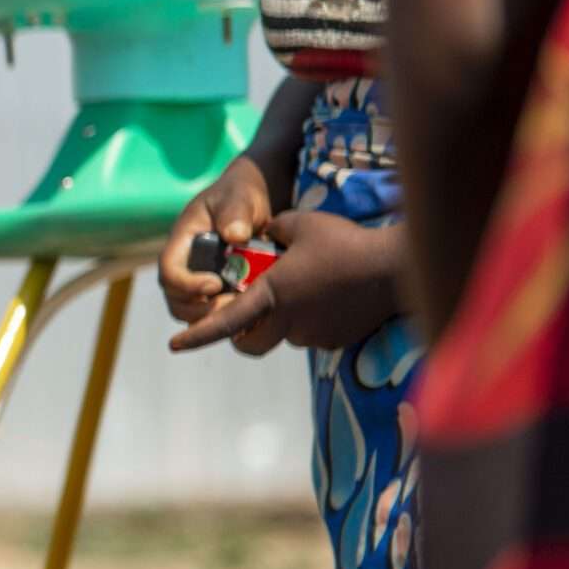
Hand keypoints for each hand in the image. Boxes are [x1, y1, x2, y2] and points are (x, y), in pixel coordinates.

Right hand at [160, 157, 274, 325]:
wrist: (250, 201)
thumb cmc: (240, 195)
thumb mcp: (239, 197)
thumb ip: (235, 212)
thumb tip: (235, 236)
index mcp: (182, 242)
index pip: (169, 270)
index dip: (186, 284)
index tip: (214, 284)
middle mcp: (184, 264)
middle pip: (175, 299)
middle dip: (198, 310)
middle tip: (229, 307)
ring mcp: (197, 278)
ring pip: (190, 311)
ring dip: (211, 318)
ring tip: (240, 313)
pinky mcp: (215, 290)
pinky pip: (212, 312)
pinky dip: (226, 318)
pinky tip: (249, 314)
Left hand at [168, 209, 404, 356]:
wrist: (394, 268)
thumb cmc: (345, 241)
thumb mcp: (300, 224)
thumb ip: (273, 230)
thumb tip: (265, 233)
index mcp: (272, 294)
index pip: (225, 322)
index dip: (197, 335)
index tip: (174, 344)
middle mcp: (288, 321)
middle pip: (249, 343)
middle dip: (240, 335)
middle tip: (242, 316)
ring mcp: (313, 334)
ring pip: (283, 336)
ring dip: (281, 321)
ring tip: (303, 289)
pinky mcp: (335, 340)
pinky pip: (312, 334)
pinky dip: (309, 320)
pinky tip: (328, 295)